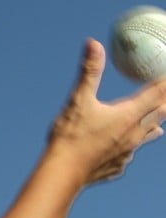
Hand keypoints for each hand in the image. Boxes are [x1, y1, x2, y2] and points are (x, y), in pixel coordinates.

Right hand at [48, 38, 165, 183]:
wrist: (62, 174)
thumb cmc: (70, 137)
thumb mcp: (78, 100)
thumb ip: (89, 71)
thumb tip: (92, 43)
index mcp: (128, 115)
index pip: (157, 92)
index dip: (165, 81)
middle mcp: (133, 134)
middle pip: (159, 114)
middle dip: (164, 103)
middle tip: (165, 95)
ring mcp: (126, 153)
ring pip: (147, 137)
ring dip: (153, 128)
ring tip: (157, 127)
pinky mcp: (116, 167)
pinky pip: (128, 157)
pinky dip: (128, 150)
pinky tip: (121, 152)